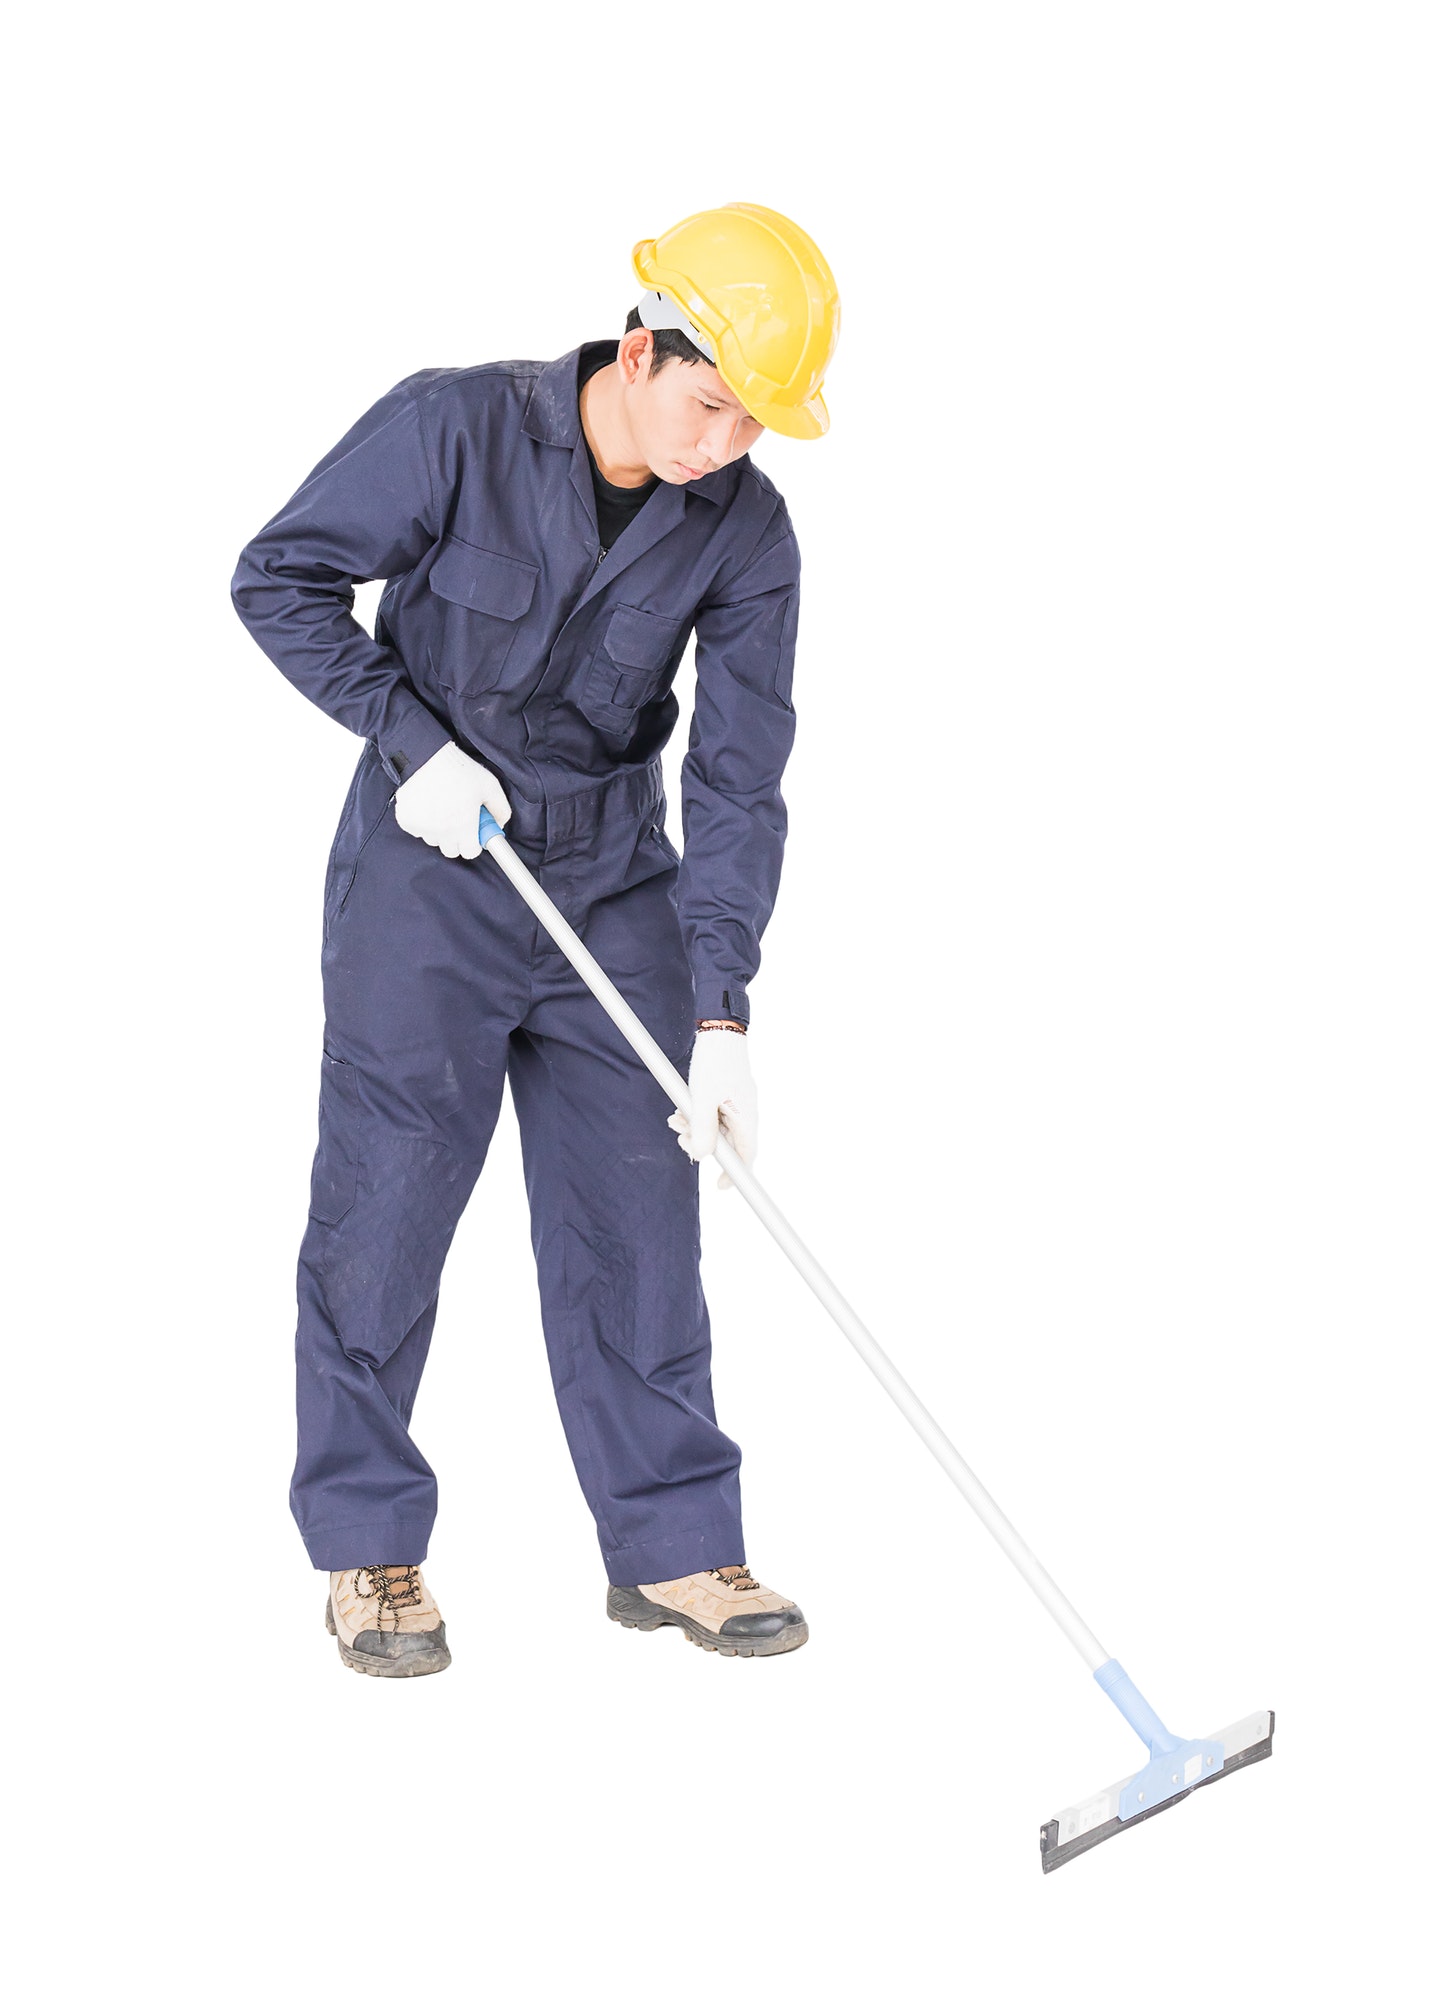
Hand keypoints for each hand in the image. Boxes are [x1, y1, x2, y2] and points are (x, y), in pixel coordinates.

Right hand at [393, 741, 510, 857]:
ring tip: (441, 807)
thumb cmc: (459, 769)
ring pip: (433, 840)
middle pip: (451, 851)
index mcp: (464, 826)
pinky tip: (426, 804)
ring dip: (438, 831)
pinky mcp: (406, 821)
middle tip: (457, 818)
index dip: (474, 843)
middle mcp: (442, 831)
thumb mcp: (489, 785)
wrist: (426, 755)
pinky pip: (417, 830)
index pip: (470, 853)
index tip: (473, 832)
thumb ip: (500, 808)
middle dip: (457, 839)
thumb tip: (500, 824)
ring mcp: (422, 828)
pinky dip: (422, 822)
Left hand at [668, 1027, 756, 1190]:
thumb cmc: (714, 1063)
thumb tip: (702, 1156)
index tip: (720, 1187)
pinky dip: (699, 1117)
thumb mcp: (702, 1099)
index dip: (736, 1175)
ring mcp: (738, 1104)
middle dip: (703, 1145)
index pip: (747, 1156)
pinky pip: (715, 1115)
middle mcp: (746, 1114)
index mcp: (747, 1117)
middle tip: (681, 1139)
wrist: (719, 1030)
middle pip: (728, 1144)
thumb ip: (703, 1130)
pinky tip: (682, 1110)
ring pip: (718, 1129)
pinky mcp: (729, 1095)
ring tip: (675, 1119)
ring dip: (696, 1129)